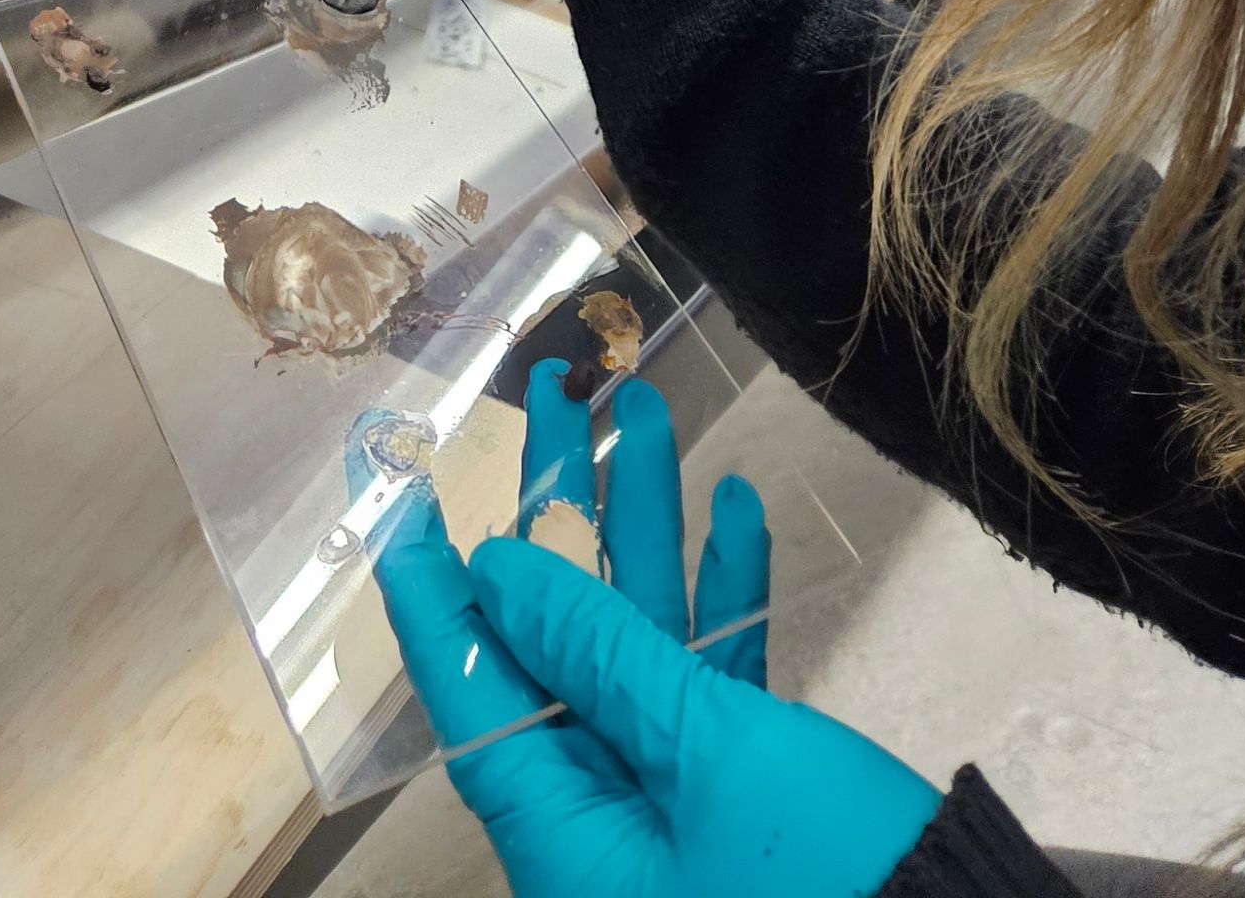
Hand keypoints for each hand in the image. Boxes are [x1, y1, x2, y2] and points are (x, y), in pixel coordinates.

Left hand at [372, 363, 937, 897]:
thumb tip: (501, 569)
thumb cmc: (828, 875)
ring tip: (647, 406)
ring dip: (649, 526)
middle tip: (557, 394)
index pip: (471, 693)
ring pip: (640, 641)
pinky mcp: (745, 793)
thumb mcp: (702, 750)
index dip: (440, 592)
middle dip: (560, 513)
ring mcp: (678, 806)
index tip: (416, 495)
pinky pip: (710, 678)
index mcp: (565, 836)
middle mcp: (606, 822)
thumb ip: (600, 654)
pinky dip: (722, 594)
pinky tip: (737, 506)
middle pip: (557, 644)